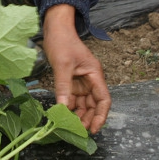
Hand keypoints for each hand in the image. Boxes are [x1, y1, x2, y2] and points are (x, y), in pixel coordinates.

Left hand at [43, 5, 111, 133]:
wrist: (54, 28)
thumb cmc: (62, 42)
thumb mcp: (62, 65)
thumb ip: (63, 87)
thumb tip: (63, 109)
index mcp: (95, 74)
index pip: (103, 99)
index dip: (100, 116)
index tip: (94, 129)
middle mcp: (91, 80)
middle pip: (94, 105)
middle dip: (87, 118)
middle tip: (77, 130)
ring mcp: (81, 81)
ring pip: (83, 104)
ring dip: (78, 115)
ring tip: (69, 126)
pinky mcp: (71, 81)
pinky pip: (73, 98)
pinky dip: (69, 107)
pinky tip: (62, 115)